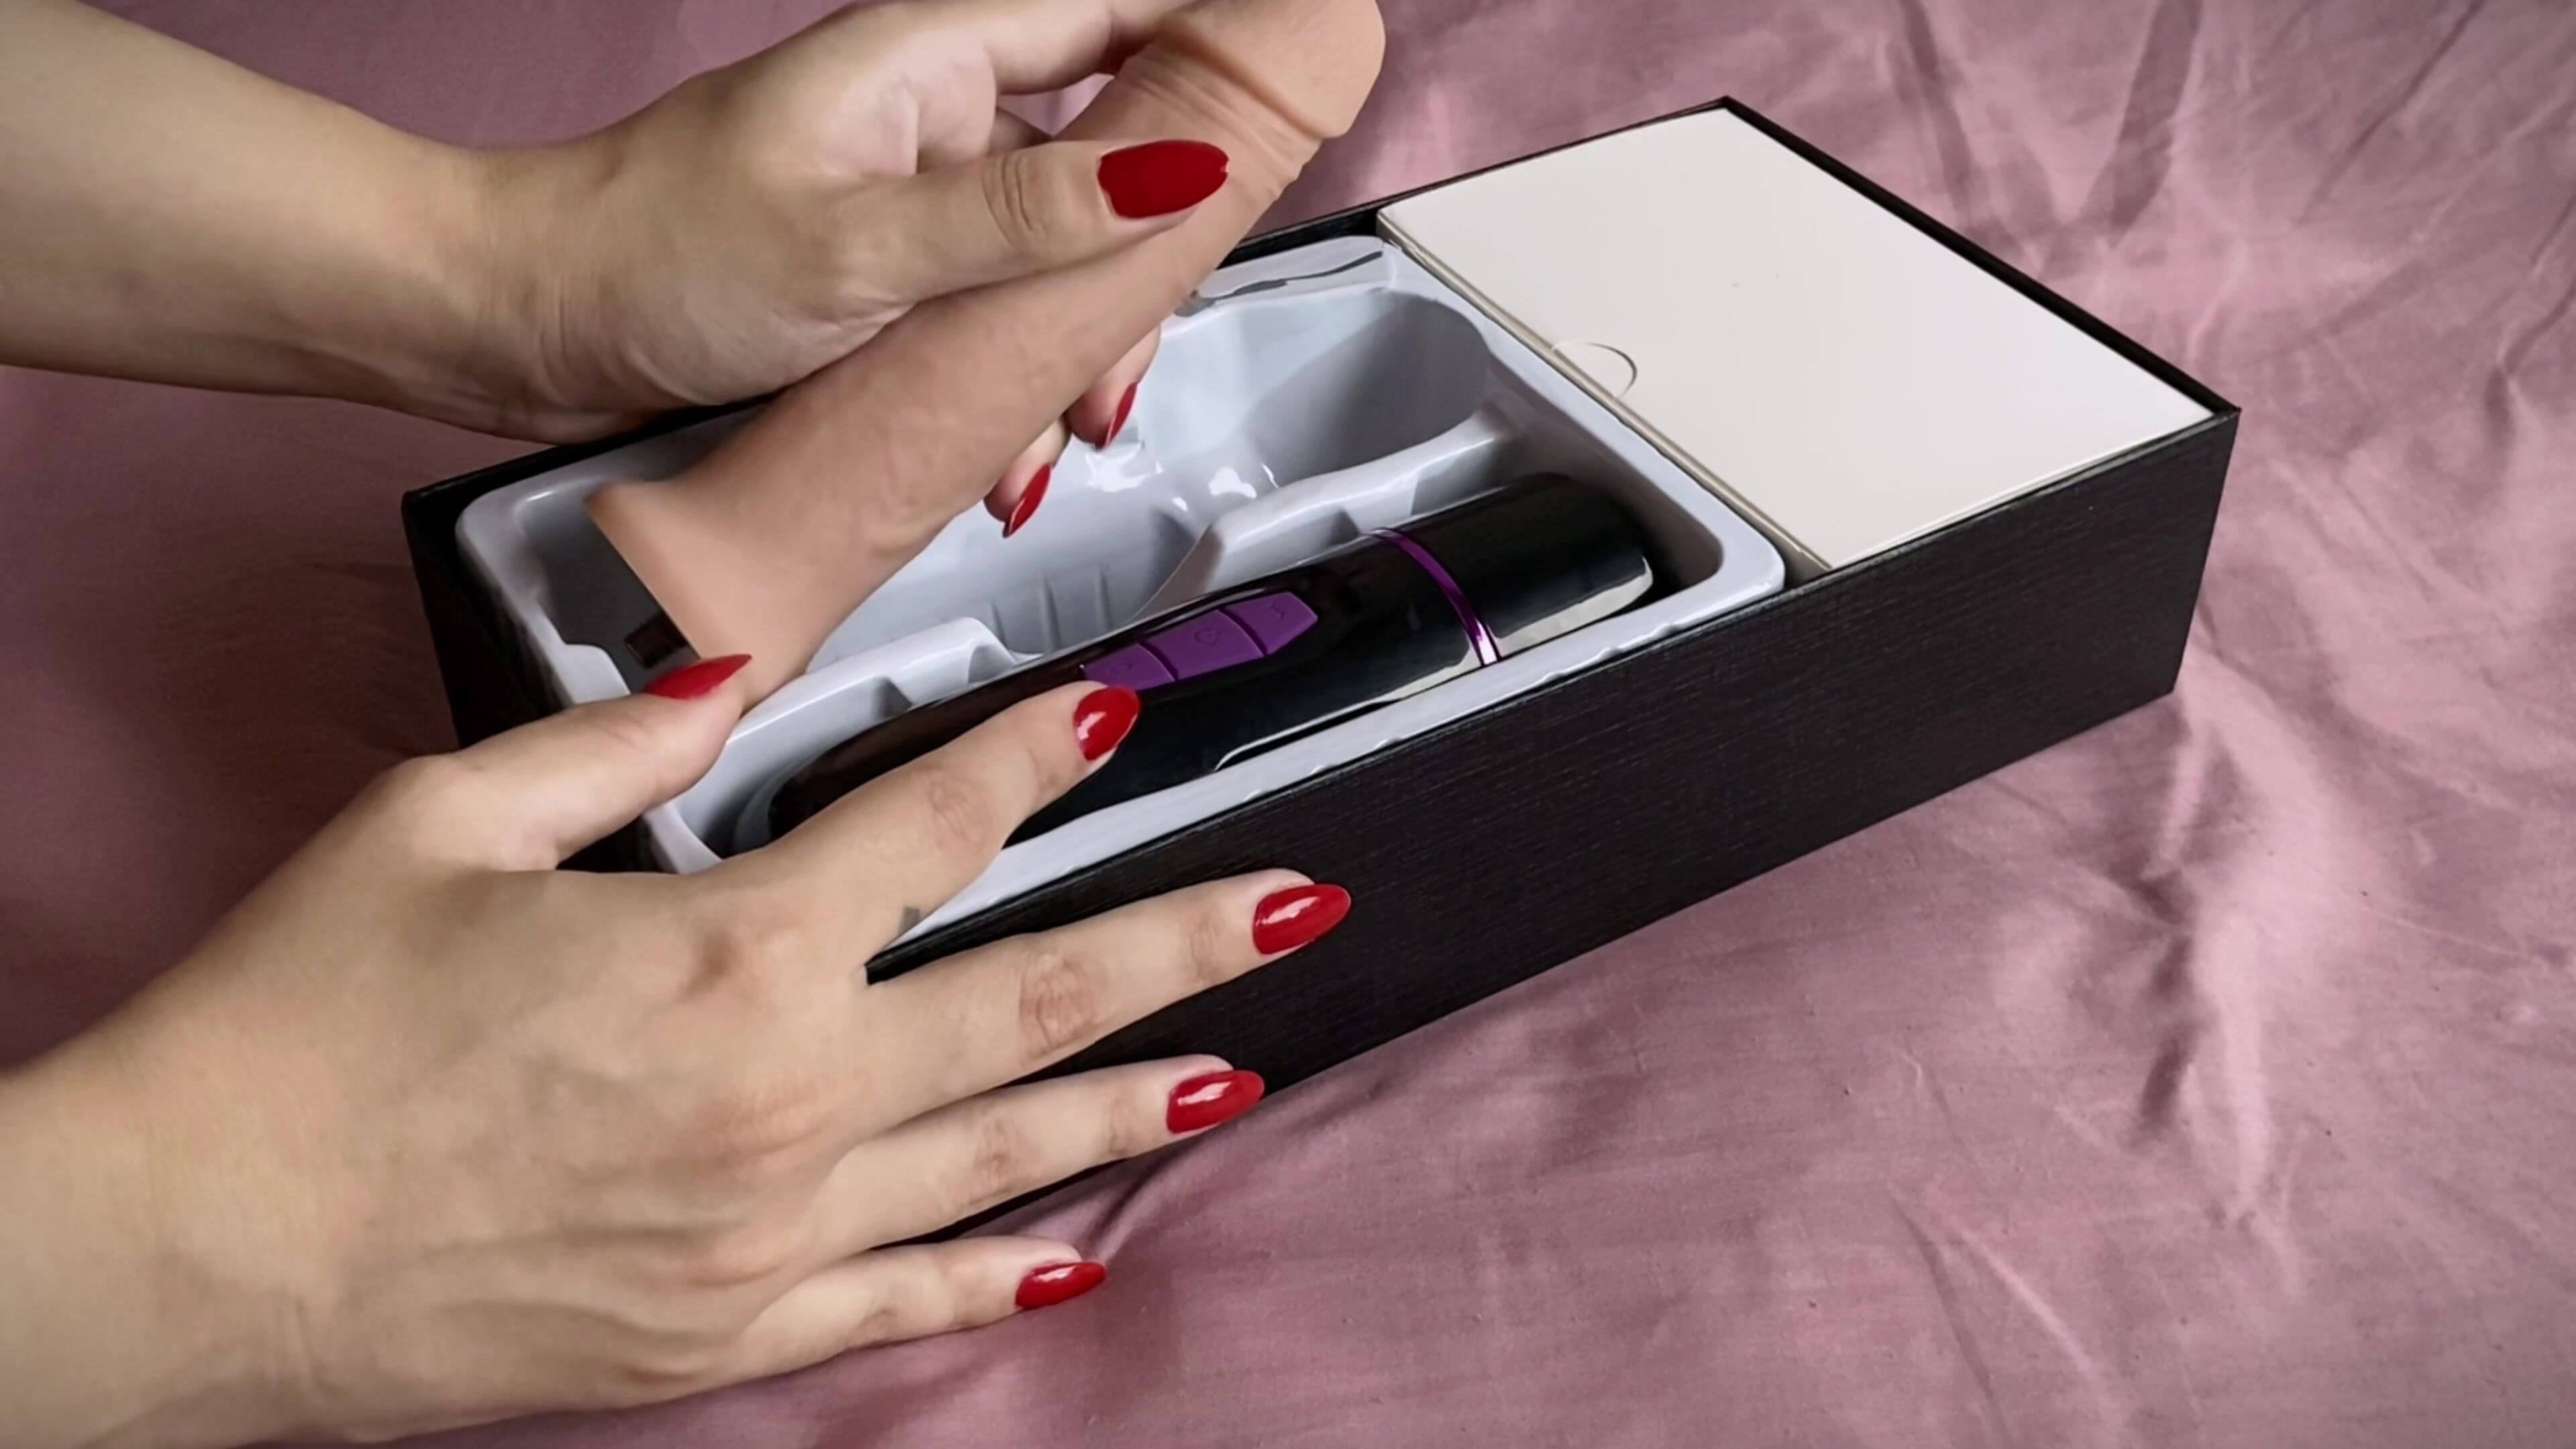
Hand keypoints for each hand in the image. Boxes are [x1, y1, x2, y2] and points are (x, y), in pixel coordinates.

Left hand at [0, 0, 1203, 522]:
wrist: (525, 324)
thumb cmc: (651, 257)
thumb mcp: (860, 247)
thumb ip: (1028, 211)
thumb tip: (1180, 168)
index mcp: (935, 53)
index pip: (1128, 14)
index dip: (1225, 60)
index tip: (1293, 123)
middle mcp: (938, 107)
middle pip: (1114, 144)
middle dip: (1145, 257)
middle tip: (1127, 356)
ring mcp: (917, 185)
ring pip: (1063, 240)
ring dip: (1078, 337)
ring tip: (1059, 426)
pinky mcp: (890, 260)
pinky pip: (1000, 299)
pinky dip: (1017, 372)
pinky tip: (1004, 447)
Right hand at [0, 662, 1348, 1446]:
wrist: (187, 1249)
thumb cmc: (290, 1033)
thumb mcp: (435, 825)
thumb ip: (614, 744)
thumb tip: (730, 680)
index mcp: (720, 952)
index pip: (930, 826)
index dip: (1035, 758)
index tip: (1114, 721)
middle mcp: (781, 1095)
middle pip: (1031, 1000)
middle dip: (1182, 941)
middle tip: (1298, 907)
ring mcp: (767, 1229)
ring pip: (1006, 1153)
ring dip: (1138, 1100)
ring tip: (1244, 1064)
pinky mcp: (722, 1333)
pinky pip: (902, 1296)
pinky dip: (999, 1273)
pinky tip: (1081, 1254)